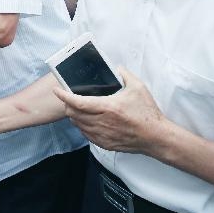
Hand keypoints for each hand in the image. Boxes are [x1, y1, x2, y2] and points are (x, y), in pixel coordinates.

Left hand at [52, 67, 167, 155]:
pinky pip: (86, 135)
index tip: (57, 90)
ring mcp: (103, 135)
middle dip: (67, 105)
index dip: (64, 96)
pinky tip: (86, 121)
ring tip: (76, 108)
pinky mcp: (106, 144)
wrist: (156, 137)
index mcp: (108, 107)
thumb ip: (125, 74)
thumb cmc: (148, 113)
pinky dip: (82, 127)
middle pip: (74, 114)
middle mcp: (103, 122)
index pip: (78, 102)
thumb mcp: (138, 87)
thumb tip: (117, 68)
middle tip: (68, 98)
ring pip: (78, 125)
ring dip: (74, 116)